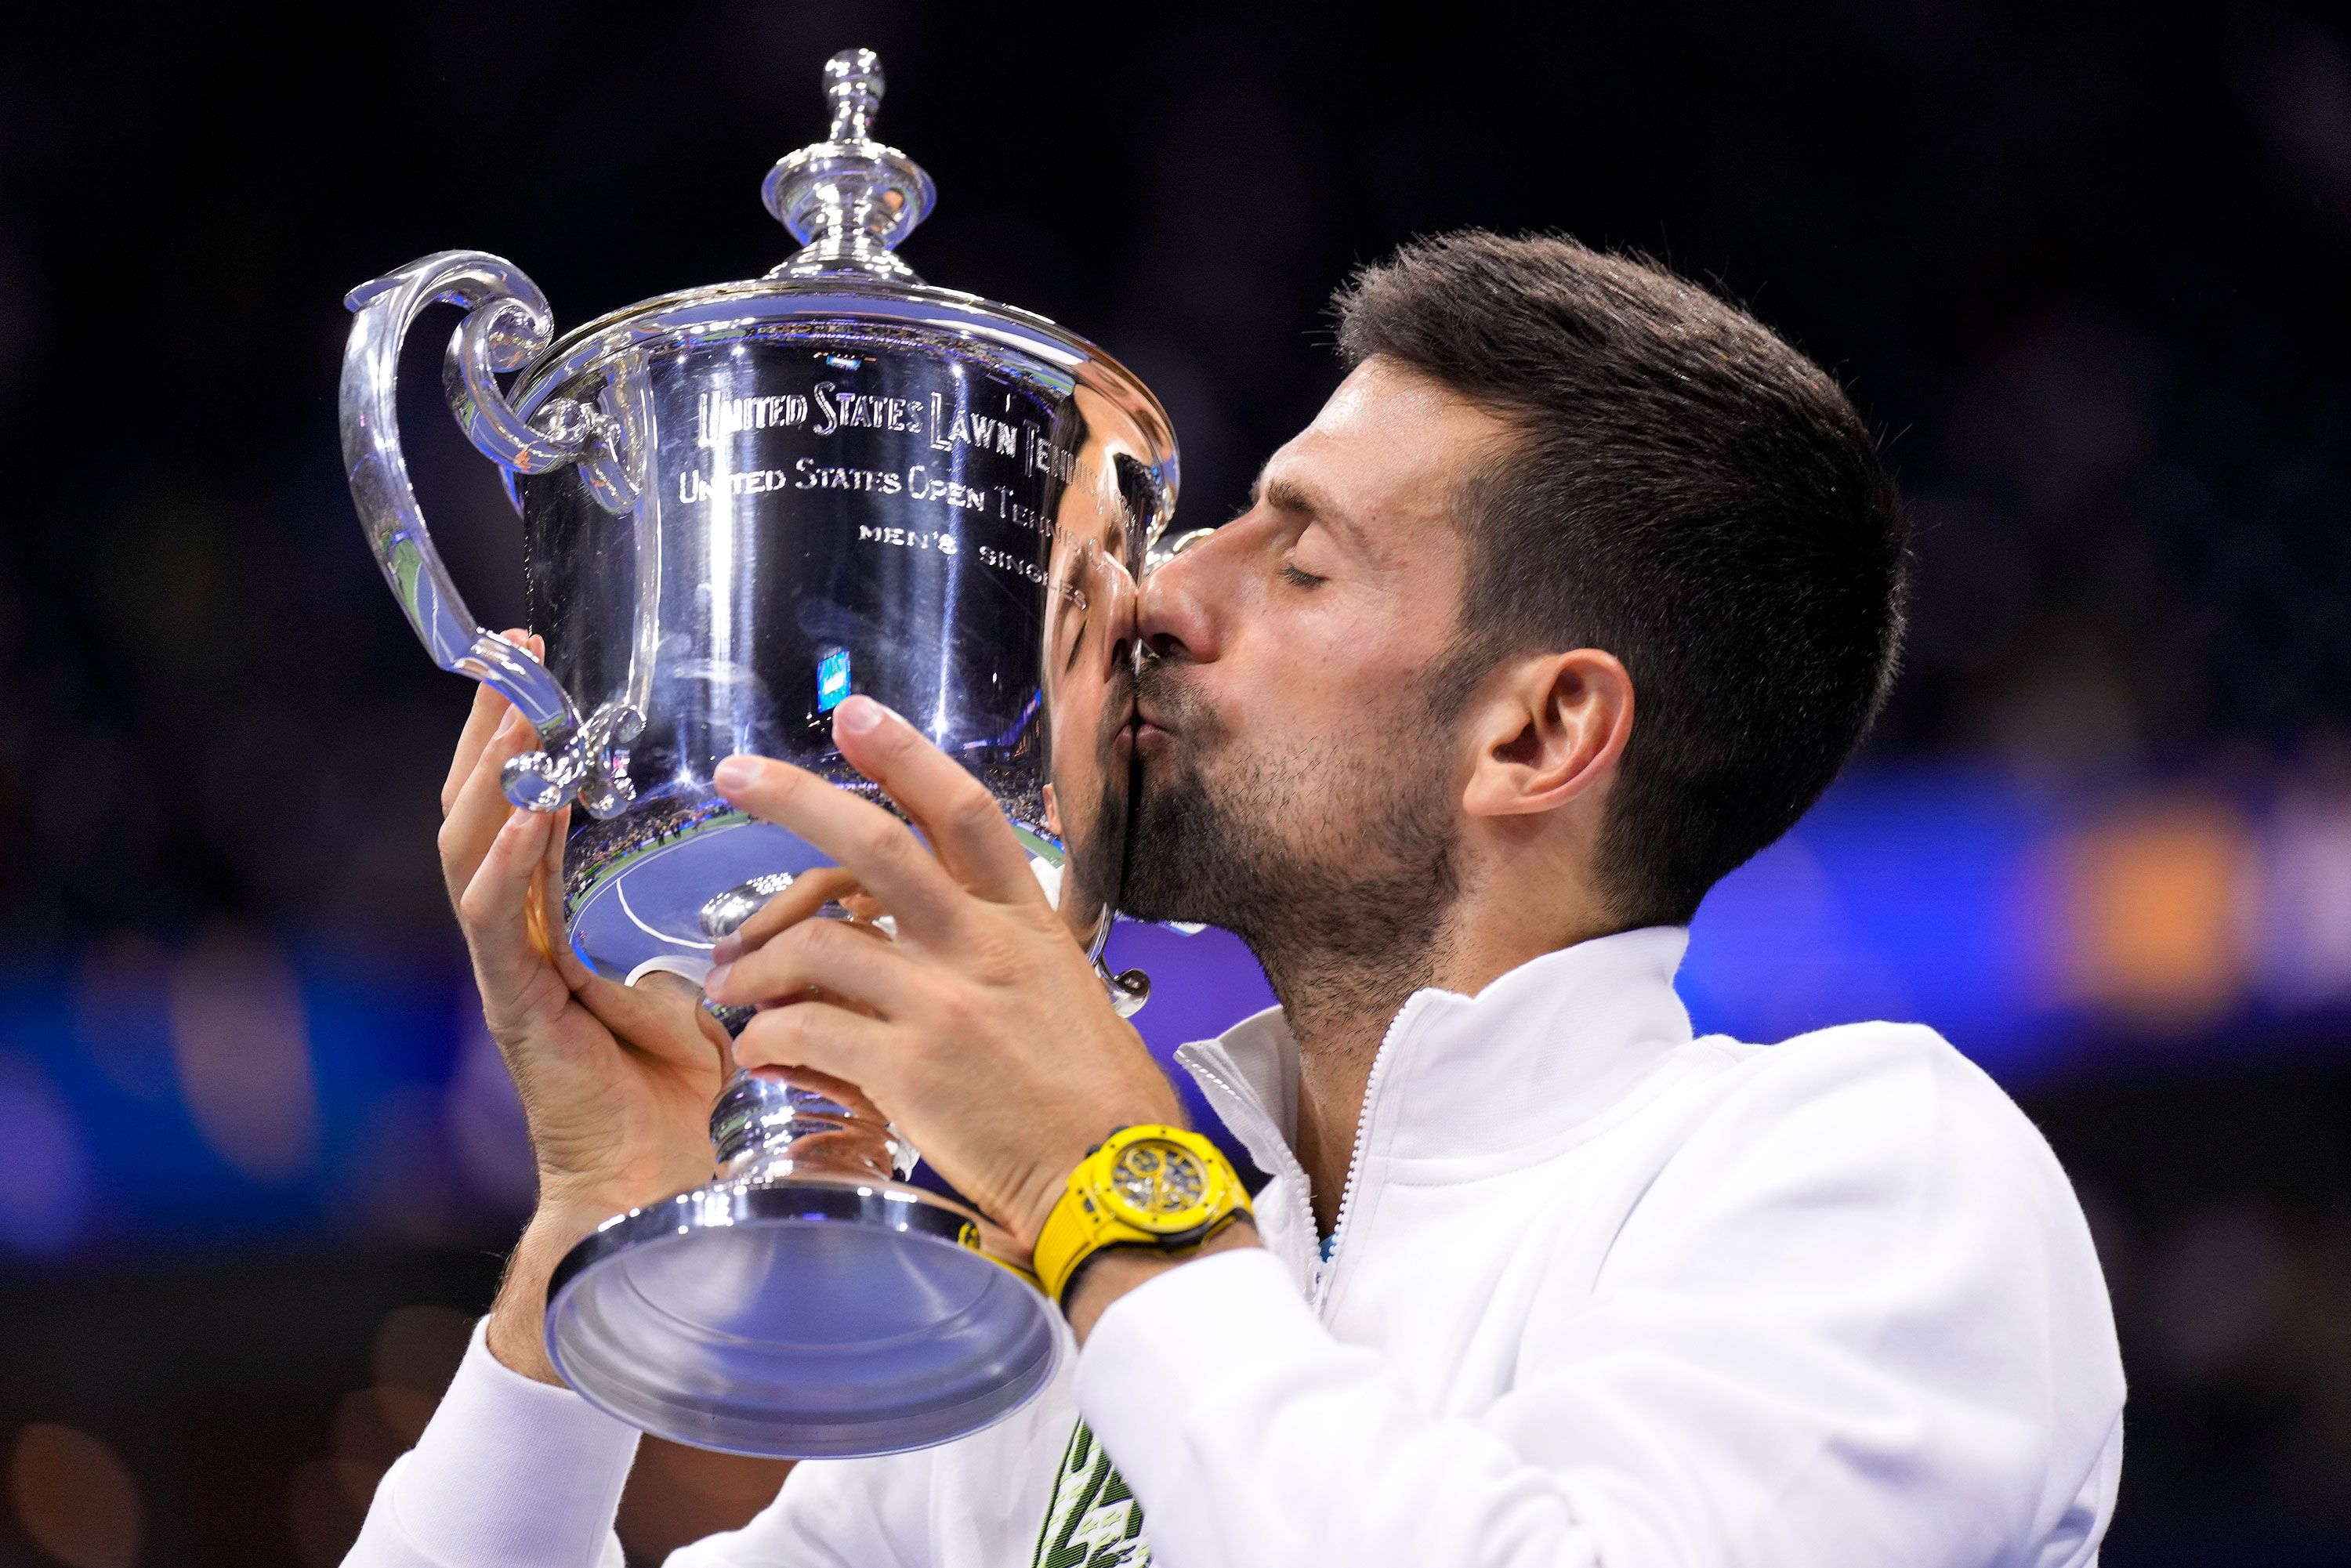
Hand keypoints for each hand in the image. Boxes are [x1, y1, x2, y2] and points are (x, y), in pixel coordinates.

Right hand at [438, 634, 731, 1377]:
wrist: (678, 1201)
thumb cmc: (716, 1105)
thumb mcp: (742, 988)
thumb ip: (763, 931)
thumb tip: (839, 875)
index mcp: (570, 929)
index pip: (533, 812)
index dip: (534, 738)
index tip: (546, 661)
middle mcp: (530, 940)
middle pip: (486, 812)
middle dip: (495, 730)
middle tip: (511, 649)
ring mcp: (514, 974)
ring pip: (472, 852)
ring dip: (491, 774)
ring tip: (513, 707)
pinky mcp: (519, 1011)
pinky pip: (497, 922)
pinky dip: (510, 860)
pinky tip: (533, 808)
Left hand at [704, 694, 1182, 1252]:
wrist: (1116, 1180)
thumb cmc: (1099, 1102)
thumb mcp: (1064, 994)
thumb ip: (998, 955)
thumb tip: (931, 945)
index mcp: (1027, 922)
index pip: (962, 813)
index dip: (905, 755)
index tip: (855, 715)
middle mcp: (982, 947)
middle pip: (874, 846)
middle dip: (793, 798)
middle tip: (733, 775)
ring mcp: (944, 1004)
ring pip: (818, 944)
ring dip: (757, 962)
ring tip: (731, 985)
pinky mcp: (908, 1069)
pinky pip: (806, 1029)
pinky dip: (768, 1036)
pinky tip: (759, 1051)